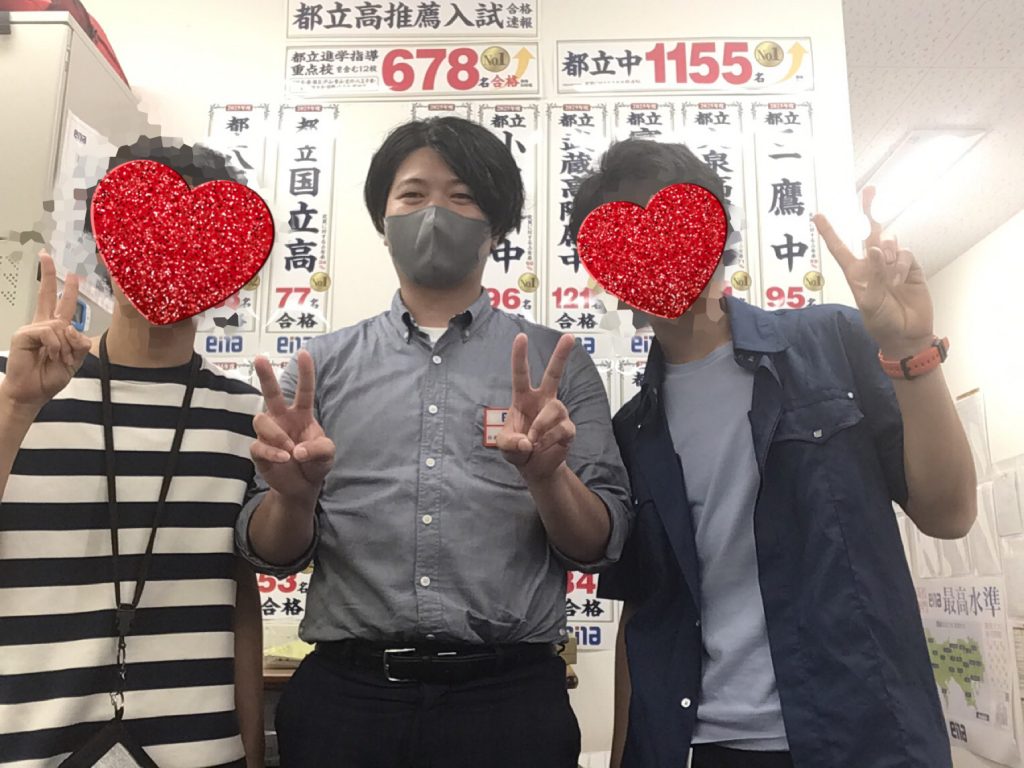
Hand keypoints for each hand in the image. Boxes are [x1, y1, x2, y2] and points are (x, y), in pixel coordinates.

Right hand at [0, 251, 91, 412]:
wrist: (33, 392)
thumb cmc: (50, 376)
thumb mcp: (75, 360)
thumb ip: (80, 344)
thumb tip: (74, 329)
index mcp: (56, 329)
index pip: (62, 305)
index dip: (68, 290)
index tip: (72, 274)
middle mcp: (44, 325)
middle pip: (47, 295)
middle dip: (48, 274)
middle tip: (46, 255)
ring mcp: (32, 328)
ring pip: (60, 324)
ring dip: (66, 346)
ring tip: (58, 359)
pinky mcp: (24, 334)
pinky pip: (49, 332)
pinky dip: (56, 345)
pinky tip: (51, 355)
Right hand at [251, 350, 334, 501]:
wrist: (303, 486)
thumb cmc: (315, 462)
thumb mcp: (327, 455)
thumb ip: (319, 449)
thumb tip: (297, 450)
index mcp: (302, 414)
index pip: (304, 390)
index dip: (305, 372)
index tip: (304, 352)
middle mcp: (282, 419)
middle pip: (271, 393)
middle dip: (265, 375)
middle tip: (259, 358)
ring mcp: (269, 433)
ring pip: (260, 419)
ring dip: (276, 434)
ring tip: (289, 449)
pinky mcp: (259, 450)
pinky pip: (258, 445)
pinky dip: (272, 452)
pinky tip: (285, 458)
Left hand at [497, 333, 576, 481]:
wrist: (535, 467)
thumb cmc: (517, 449)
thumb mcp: (504, 446)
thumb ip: (511, 443)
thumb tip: (527, 442)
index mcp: (523, 398)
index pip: (521, 374)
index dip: (520, 356)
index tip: (522, 337)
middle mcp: (543, 400)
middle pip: (554, 374)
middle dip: (561, 356)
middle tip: (569, 337)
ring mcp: (557, 412)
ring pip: (554, 409)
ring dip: (541, 426)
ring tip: (532, 441)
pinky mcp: (568, 428)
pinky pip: (561, 429)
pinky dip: (548, 439)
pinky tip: (541, 446)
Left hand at [814, 187, 933, 357]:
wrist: (907, 333)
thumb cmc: (881, 322)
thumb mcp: (870, 302)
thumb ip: (874, 275)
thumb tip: (874, 248)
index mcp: (855, 272)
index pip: (840, 247)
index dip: (829, 231)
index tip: (818, 215)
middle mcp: (872, 264)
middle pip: (868, 232)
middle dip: (868, 210)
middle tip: (868, 190)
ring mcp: (891, 264)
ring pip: (887, 242)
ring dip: (887, 254)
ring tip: (889, 279)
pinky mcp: (909, 267)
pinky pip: (904, 253)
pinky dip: (901, 264)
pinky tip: (900, 280)